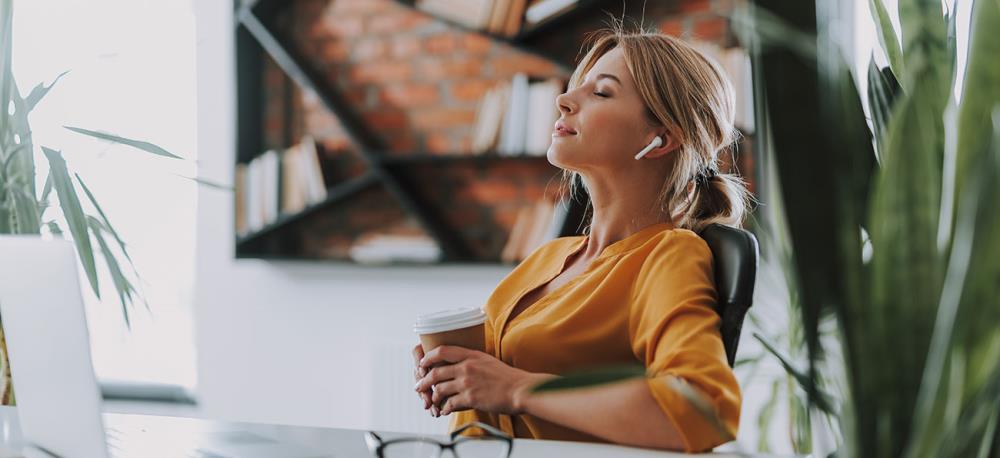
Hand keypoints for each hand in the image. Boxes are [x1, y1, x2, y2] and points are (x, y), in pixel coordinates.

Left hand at [415, 345, 550, 415]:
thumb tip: (460, 361)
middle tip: (419, 386)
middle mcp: (467, 367)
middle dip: (424, 381)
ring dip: (434, 396)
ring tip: (433, 400)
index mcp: (471, 355)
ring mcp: (468, 383)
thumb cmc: (507, 377)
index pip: (442, 351)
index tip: (422, 363)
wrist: (520, 390)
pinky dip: (444, 408)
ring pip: (440, 389)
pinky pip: (450, 404)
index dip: (428, 357)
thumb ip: (473, 359)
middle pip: (436, 372)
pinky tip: (444, 410)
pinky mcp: (471, 398)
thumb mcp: (488, 360)